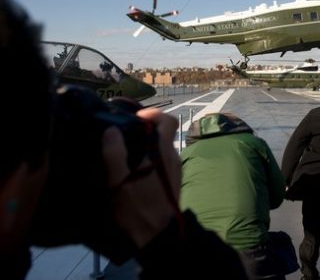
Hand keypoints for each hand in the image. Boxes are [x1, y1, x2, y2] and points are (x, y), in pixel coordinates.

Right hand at [102, 108, 179, 247]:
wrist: (157, 237)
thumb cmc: (136, 208)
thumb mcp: (117, 182)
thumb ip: (114, 154)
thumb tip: (111, 130)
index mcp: (162, 152)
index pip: (167, 120)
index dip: (153, 114)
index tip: (135, 117)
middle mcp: (172, 157)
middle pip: (163, 134)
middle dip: (145, 131)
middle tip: (124, 136)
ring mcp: (175, 170)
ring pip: (162, 149)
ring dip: (146, 147)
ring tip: (125, 155)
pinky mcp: (173, 183)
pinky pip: (162, 163)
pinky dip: (150, 161)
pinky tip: (135, 173)